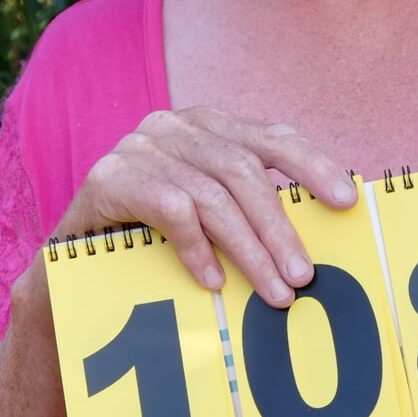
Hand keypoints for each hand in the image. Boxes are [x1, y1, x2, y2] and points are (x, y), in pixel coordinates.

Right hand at [52, 108, 355, 306]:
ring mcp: (138, 147)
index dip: (313, 166)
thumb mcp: (210, 216)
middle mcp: (174, 125)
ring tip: (274, 291)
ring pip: (211, 195)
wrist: (70, 264)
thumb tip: (318, 237)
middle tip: (305, 275)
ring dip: (249, 249)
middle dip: (280, 227)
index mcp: (208, 125)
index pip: (272, 138)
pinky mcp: (106, 177)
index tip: (347, 201)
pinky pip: (168, 209)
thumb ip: (252, 209)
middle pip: (244, 171)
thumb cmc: (155, 240)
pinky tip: (213, 282)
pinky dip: (197, 248)